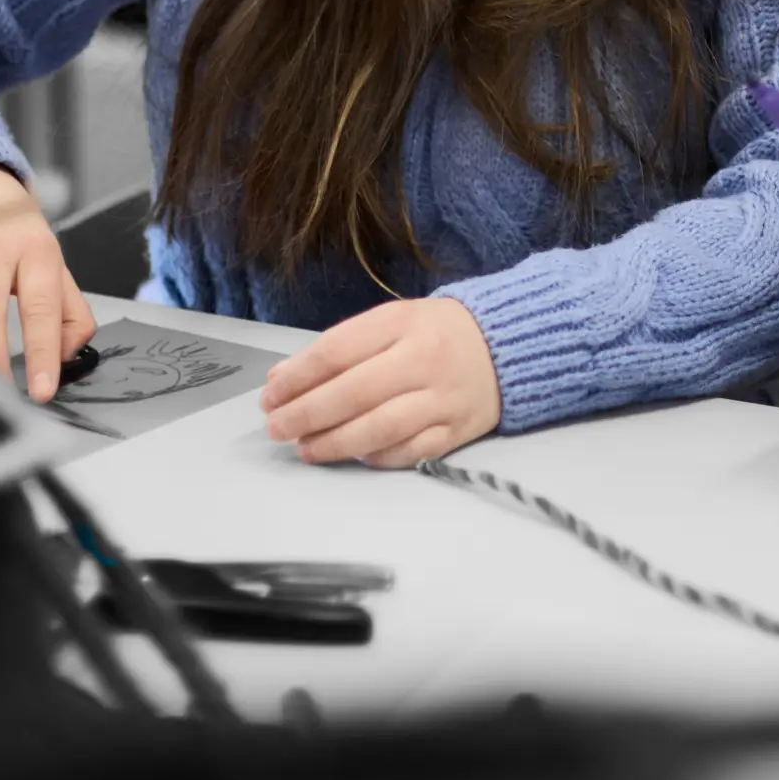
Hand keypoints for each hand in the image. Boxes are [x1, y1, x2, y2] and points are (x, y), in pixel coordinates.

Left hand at [259, 297, 500, 467]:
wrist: (508, 343)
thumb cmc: (440, 332)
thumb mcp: (392, 321)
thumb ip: (340, 346)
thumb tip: (283, 377)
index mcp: (403, 323)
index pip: (335, 352)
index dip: (296, 378)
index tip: (270, 395)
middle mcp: (423, 359)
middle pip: (353, 393)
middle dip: (305, 414)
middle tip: (277, 427)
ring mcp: (442, 398)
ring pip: (378, 428)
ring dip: (334, 443)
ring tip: (305, 447)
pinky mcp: (457, 431)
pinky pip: (408, 452)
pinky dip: (375, 457)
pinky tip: (352, 456)